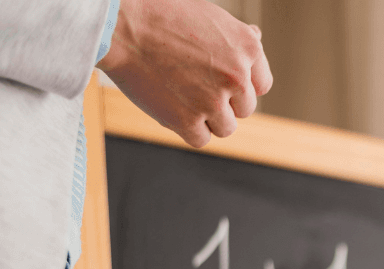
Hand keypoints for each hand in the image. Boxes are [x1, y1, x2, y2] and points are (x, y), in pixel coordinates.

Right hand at [96, 0, 272, 147]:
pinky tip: (173, 108)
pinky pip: (201, 139)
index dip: (242, 86)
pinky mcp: (187, 121)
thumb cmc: (162, 14)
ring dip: (208, 119)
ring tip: (182, 96)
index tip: (223, 83)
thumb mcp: (210, 16)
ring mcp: (213, 101)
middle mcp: (236, 76)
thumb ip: (235, 36)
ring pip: (226, 128)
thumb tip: (256, 37)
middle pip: (244, 109)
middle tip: (195, 86)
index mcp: (248, 48)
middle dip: (224, 102)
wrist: (123, 25)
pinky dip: (188, 130)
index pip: (261, 85)